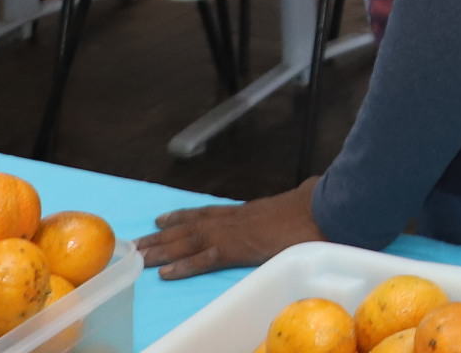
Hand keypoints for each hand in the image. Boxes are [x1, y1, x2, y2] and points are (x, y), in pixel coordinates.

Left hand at [136, 180, 324, 278]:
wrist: (324, 208)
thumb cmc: (320, 203)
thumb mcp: (307, 196)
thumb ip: (301, 196)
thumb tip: (313, 187)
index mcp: (250, 211)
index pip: (209, 212)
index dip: (184, 216)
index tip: (162, 219)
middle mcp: (236, 219)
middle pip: (191, 226)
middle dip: (162, 236)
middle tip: (136, 243)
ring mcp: (234, 232)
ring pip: (189, 241)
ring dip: (161, 249)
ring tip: (138, 256)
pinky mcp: (238, 249)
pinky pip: (205, 259)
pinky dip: (183, 266)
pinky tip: (164, 272)